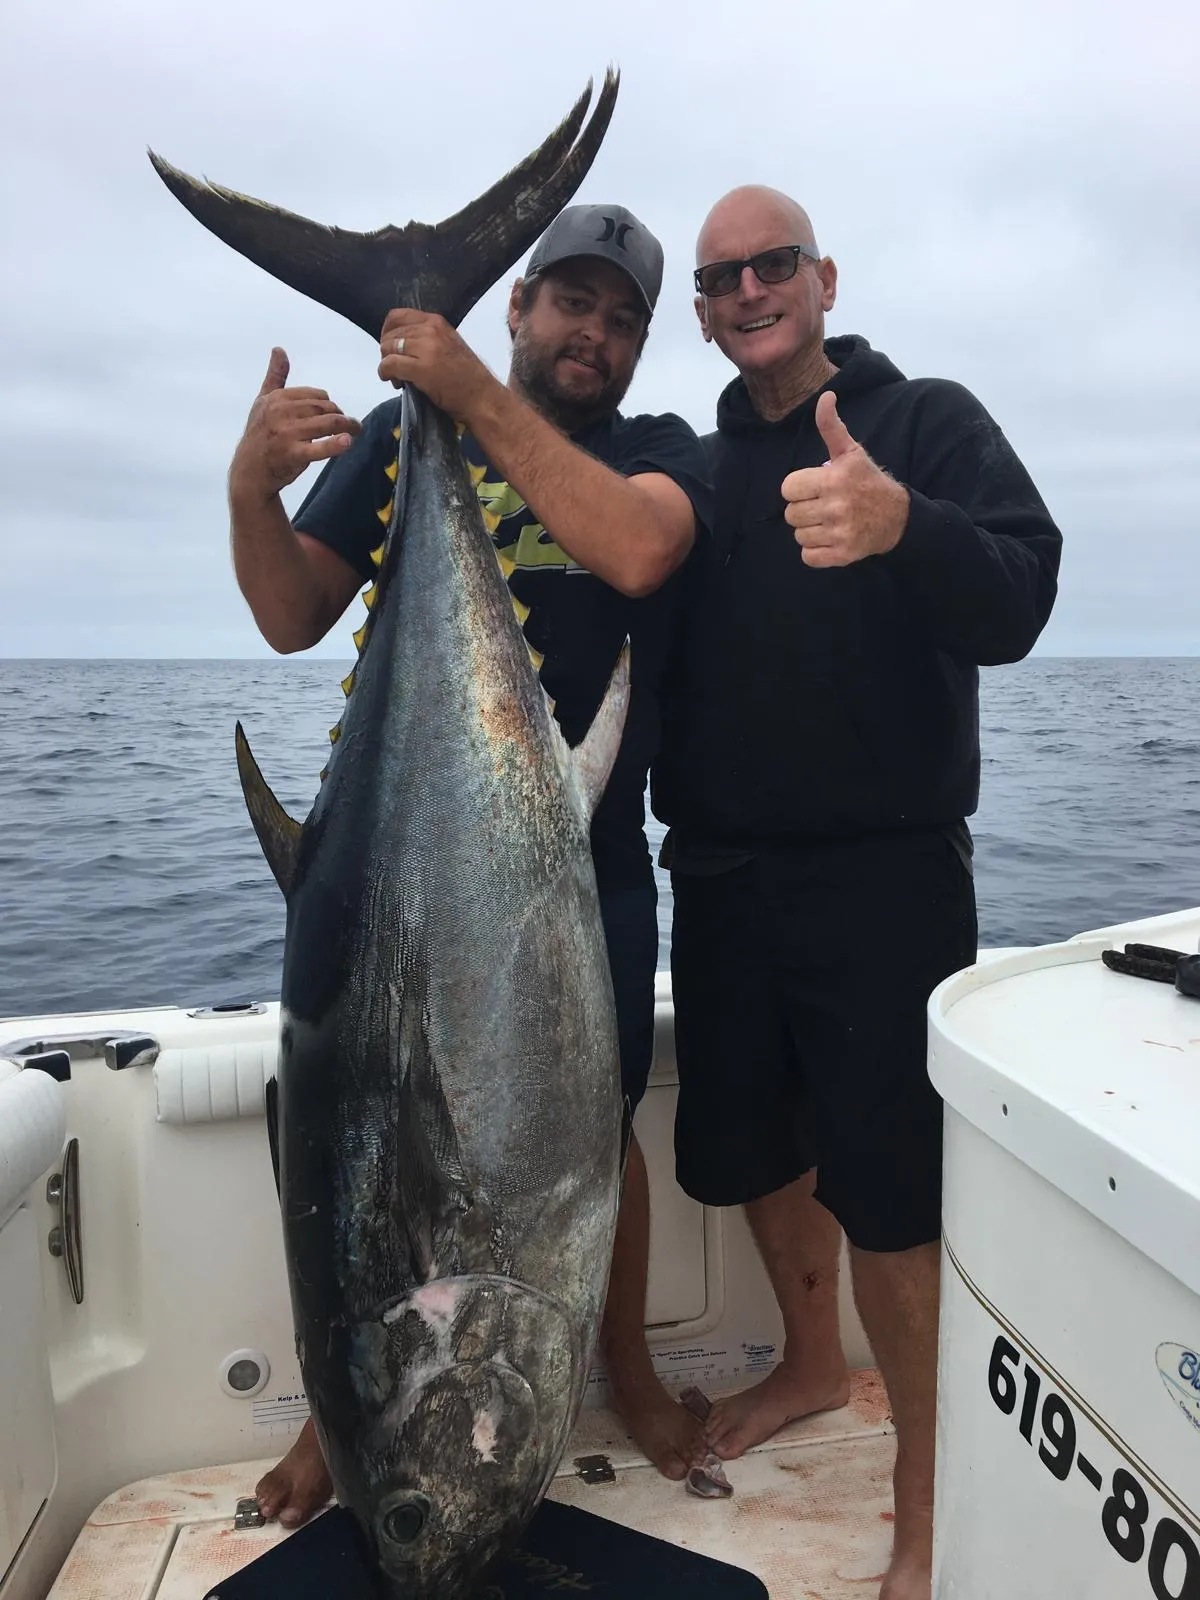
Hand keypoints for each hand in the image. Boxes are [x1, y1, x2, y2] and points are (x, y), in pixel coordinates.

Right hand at [229, 348, 360, 502]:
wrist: (250, 471)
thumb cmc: (259, 435)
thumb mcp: (263, 402)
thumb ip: (275, 376)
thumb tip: (279, 349)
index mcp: (277, 398)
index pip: (316, 395)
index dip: (330, 404)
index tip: (336, 413)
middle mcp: (280, 412)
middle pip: (325, 408)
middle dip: (341, 415)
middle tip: (352, 424)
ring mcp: (286, 433)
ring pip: (328, 423)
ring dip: (348, 426)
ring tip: (357, 430)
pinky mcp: (292, 454)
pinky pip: (318, 448)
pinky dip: (335, 444)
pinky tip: (347, 442)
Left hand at [377, 310, 496, 422]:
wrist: (483, 397)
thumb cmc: (467, 376)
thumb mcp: (449, 343)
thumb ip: (427, 337)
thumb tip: (401, 341)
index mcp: (436, 322)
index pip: (397, 316)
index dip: (387, 332)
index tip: (391, 347)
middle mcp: (430, 330)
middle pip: (390, 334)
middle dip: (387, 352)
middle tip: (395, 367)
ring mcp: (426, 348)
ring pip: (387, 348)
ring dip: (387, 364)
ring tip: (398, 377)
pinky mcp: (421, 369)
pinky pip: (389, 365)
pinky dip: (385, 373)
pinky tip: (395, 382)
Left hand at [781, 392, 908, 566]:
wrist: (898, 518)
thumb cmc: (868, 482)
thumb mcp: (851, 452)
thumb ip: (831, 427)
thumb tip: (826, 397)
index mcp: (833, 479)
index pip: (788, 488)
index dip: (798, 488)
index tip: (813, 488)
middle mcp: (835, 507)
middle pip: (791, 514)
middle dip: (803, 509)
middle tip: (822, 506)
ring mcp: (839, 533)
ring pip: (799, 536)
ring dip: (809, 531)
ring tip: (827, 522)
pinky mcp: (842, 554)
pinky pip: (809, 557)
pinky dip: (815, 551)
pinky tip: (830, 538)